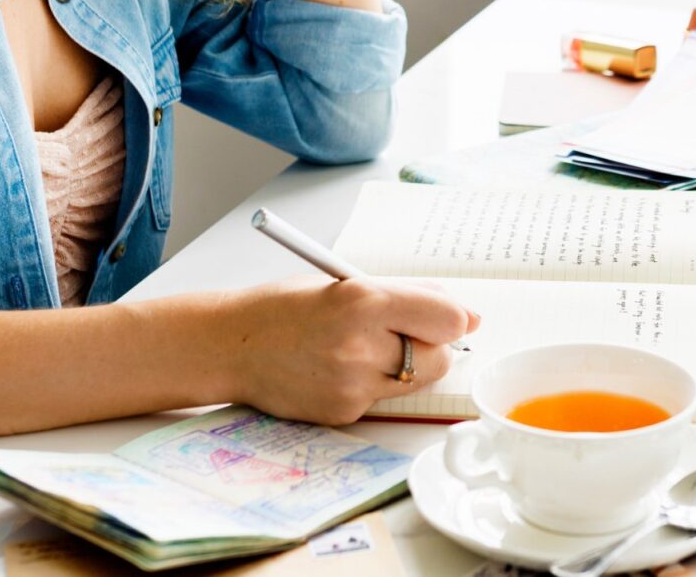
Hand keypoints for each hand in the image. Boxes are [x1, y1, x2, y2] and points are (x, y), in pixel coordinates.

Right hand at [222, 276, 478, 424]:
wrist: (228, 345)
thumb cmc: (285, 307)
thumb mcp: (346, 283)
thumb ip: (407, 297)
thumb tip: (466, 316)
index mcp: (363, 300)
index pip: (448, 320)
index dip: (453, 318)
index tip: (448, 317)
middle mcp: (360, 345)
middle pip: (441, 357)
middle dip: (432, 344)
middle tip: (400, 331)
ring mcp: (352, 385)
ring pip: (417, 381)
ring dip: (407, 365)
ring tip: (365, 348)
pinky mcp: (343, 411)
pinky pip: (385, 399)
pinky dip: (375, 384)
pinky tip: (340, 368)